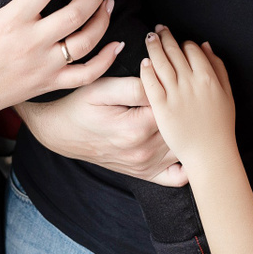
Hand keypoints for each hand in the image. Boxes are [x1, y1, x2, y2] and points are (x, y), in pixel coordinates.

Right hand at [0, 0, 120, 115]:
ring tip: (109, 2)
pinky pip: (86, 75)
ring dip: (103, 20)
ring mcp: (44, 66)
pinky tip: (116, 44)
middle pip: (75, 15)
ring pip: (85, 43)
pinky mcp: (50, 83)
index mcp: (12, 20)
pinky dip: (105, 61)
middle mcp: (32, 43)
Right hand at [19, 76, 184, 185]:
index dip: (180, 88)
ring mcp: (146, 166)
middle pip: (183, 127)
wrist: (61, 134)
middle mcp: (144, 152)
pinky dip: (186, 162)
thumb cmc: (80, 107)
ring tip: (191, 114)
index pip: (174, 105)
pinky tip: (185, 144)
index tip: (180, 77)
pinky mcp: (145, 174)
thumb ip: (133, 85)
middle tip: (189, 93)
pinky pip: (178, 177)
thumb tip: (160, 79)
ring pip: (184, 148)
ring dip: (190, 131)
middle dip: (189, 109)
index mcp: (136, 128)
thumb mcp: (101, 88)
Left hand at [138, 26, 235, 169]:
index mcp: (209, 78)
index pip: (192, 50)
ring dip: (154, 46)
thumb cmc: (221, 126)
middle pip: (175, 51)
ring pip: (161, 62)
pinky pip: (151, 83)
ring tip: (149, 37)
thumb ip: (218, 68)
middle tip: (158, 29)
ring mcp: (176, 95)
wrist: (210, 154)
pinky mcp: (162, 108)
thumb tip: (206, 46)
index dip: (184, 43)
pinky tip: (144, 62)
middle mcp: (192, 83)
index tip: (179, 41)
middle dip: (165, 37)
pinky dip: (147, 69)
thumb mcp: (228, 95)